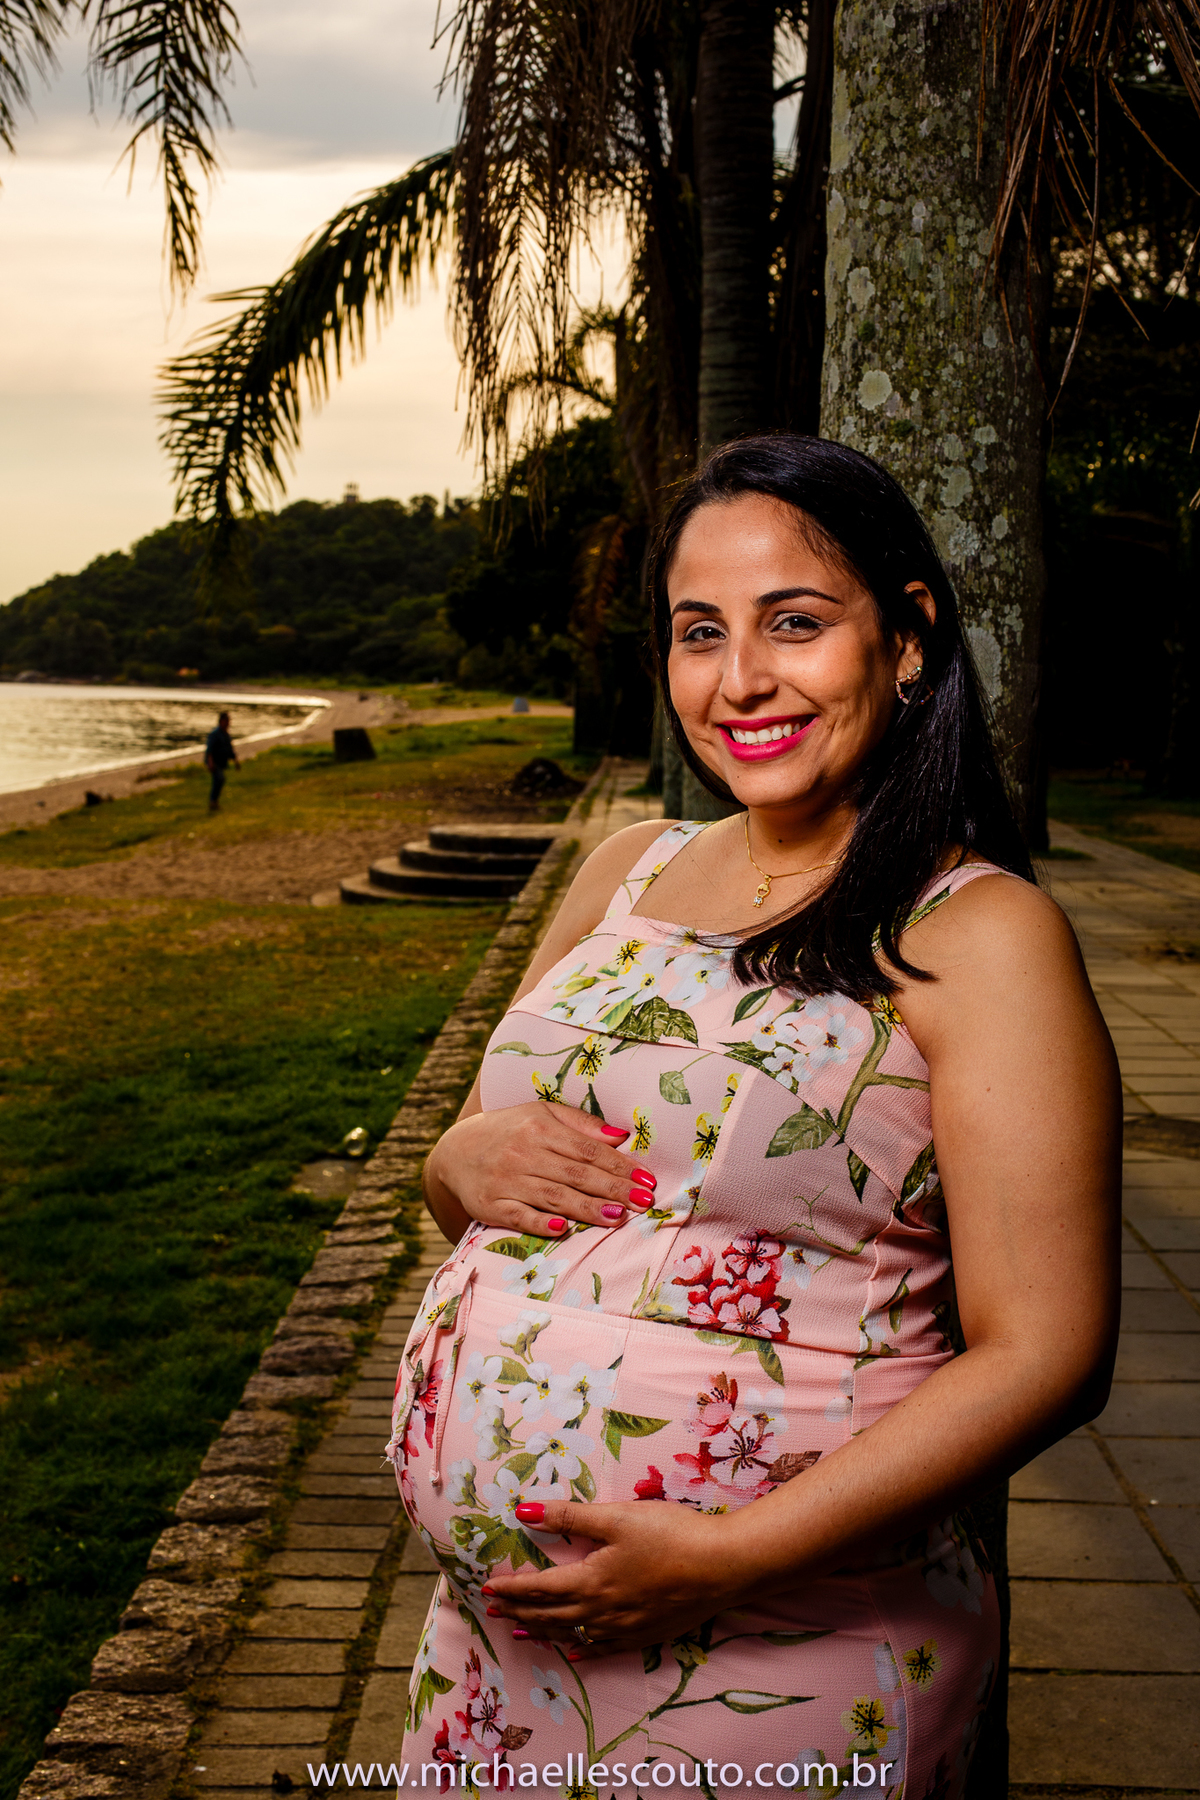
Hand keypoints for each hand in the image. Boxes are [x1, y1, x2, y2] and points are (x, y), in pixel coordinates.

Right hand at [424, 1103, 656, 1237]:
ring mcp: (506, 1181)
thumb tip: (622, 1136)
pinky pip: (519, 1216)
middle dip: (613, 1189)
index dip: (619, 1165)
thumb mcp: (541, 1114)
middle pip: (576, 1174)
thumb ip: (581, 1124)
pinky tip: (562, 1228)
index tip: (646, 1179)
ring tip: (618, 1217)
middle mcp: (524, 1153)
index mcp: (540, 1128)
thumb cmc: (509, 1131)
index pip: (588, 1150)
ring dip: (587, 1209)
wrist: (455, 1152)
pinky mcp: (490, 1206)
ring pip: (554, 1196)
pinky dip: (540, 1223)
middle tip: (643, 1202)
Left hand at [481, 1497, 743, 1659]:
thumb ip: (568, 1517)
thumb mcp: (617, 1517)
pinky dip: (584, 1650)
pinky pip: (604, 1649)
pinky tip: (576, 1653)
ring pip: (573, 1633)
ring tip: (521, 1633)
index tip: (486, 1588)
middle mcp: (601, 1611)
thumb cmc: (670, 1534)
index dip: (511, 1588)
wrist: (723, 1567)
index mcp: (590, 1580)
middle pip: (551, 1614)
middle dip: (520, 1611)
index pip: (539, 1587)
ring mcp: (624, 1628)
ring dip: (544, 1632)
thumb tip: (522, 1512)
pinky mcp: (646, 1635)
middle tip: (494, 1612)